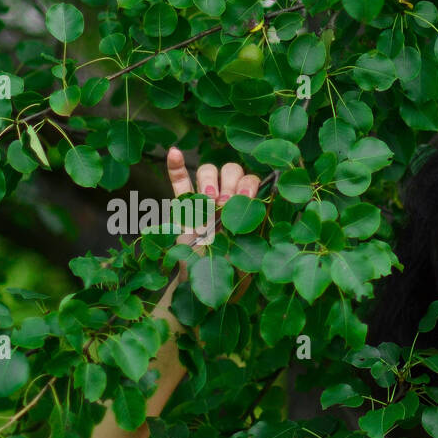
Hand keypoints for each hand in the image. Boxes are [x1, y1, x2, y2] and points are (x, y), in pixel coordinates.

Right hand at [165, 147, 261, 282]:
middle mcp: (227, 200)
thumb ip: (254, 229)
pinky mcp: (183, 206)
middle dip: (231, 182)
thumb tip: (263, 208)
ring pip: (208, 171)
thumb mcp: (250, 252)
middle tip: (225, 204)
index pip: (251, 181)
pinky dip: (175, 166)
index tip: (245, 200)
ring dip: (210, 179)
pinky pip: (179, 182)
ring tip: (209, 200)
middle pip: (231, 170)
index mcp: (247, 208)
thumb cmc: (233, 271)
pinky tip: (173, 152)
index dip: (249, 185)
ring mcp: (204, 201)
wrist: (205, 285)